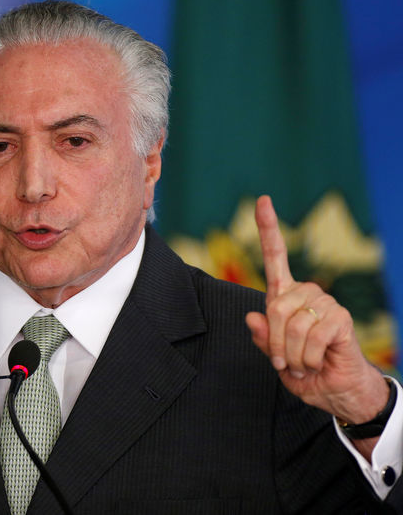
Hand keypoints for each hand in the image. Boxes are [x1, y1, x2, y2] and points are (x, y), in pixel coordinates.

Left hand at [245, 196, 387, 429]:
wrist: (336, 392)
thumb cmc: (305, 371)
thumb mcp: (275, 357)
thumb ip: (262, 338)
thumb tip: (252, 317)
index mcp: (286, 297)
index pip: (276, 257)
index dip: (269, 229)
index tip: (262, 200)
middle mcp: (306, 294)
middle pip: (273, 308)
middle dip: (273, 344)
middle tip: (284, 362)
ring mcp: (326, 304)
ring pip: (291, 326)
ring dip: (291, 355)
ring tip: (302, 363)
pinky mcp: (341, 319)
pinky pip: (311, 337)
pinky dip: (307, 358)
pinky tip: (317, 362)